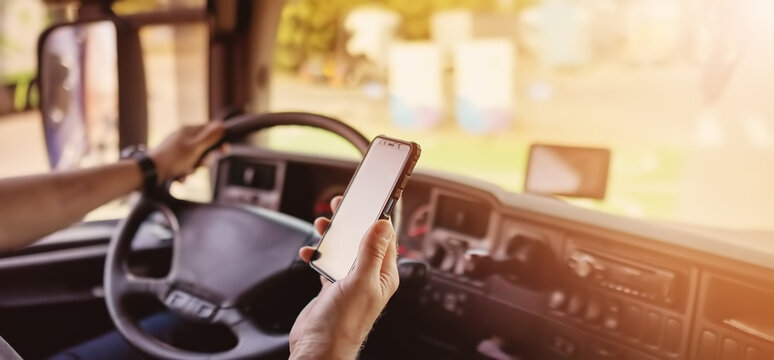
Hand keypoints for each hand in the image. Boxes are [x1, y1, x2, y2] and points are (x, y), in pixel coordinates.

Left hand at [148, 122, 224, 181]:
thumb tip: (222, 125)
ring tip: (185, 174)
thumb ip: (209, 138)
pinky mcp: (172, 159)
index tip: (224, 150)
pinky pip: (185, 165)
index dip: (218, 140)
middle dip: (204, 160)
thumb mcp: (195, 148)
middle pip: (204, 147)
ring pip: (195, 159)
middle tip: (200, 166)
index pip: (210, 130)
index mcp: (188, 131)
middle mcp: (183, 137)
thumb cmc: (173, 159)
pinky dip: (184, 173)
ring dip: (193, 169)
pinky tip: (179, 178)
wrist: (149, 173)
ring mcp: (177, 148)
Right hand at [289, 196, 399, 358]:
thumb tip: (383, 224)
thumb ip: (371, 251)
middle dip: (353, 220)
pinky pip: (328, 262)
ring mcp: (350, 281)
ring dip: (333, 235)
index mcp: (384, 274)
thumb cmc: (344, 323)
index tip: (373, 198)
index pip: (386, 238)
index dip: (379, 216)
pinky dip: (319, 254)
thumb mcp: (360, 281)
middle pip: (363, 239)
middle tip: (342, 204)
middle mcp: (369, 276)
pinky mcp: (332, 286)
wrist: (319, 348)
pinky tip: (310, 252)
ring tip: (323, 224)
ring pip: (344, 248)